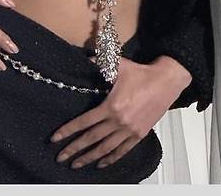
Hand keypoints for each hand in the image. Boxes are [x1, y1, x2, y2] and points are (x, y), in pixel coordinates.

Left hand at [49, 56, 189, 169]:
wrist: (166, 81)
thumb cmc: (141, 73)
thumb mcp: (118, 65)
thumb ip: (99, 62)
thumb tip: (83, 57)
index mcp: (111, 106)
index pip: (84, 122)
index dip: (68, 131)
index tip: (55, 139)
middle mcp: (119, 121)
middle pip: (92, 139)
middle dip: (74, 149)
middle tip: (60, 158)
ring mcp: (130, 130)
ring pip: (105, 148)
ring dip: (89, 157)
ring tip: (76, 164)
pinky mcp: (139, 134)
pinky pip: (122, 151)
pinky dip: (111, 158)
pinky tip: (101, 164)